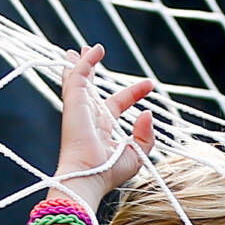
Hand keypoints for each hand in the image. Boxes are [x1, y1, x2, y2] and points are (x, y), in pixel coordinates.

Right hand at [53, 45, 154, 204]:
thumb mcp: (136, 155)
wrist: (89, 176)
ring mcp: (80, 108)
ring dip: (82, 62)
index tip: (150, 84)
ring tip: (84, 48)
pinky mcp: (73, 101)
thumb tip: (148, 112)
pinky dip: (86, 61)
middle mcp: (89, 116)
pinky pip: (79, 75)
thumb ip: (145, 136)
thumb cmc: (109, 171)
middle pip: (91, 88)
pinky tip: (95, 50)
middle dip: (92, 70)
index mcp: (102, 129)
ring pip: (79, 79)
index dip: (134, 93)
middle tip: (94, 53)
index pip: (118, 104)